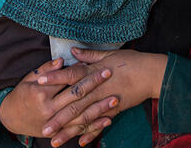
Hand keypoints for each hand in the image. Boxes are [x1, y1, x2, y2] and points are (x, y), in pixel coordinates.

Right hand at [0, 58, 117, 144]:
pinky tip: (108, 120)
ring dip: (99, 108)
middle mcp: (49, 109)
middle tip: (109, 74)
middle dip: (94, 84)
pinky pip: (79, 130)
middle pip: (76, 95)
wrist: (11, 118)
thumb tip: (62, 60)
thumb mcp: (29, 78)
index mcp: (41, 94)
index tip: (96, 64)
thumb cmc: (21, 95)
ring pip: (81, 115)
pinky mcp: (58, 132)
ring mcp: (54, 123)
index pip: (66, 80)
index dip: (83, 72)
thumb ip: (46, 69)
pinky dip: (94, 126)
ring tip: (115, 99)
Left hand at [38, 48, 167, 146]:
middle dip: (58, 116)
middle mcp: (98, 88)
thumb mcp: (109, 55)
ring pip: (84, 118)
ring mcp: (106, 101)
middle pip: (74, 103)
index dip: (54, 77)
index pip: (70, 74)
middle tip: (43, 127)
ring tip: (55, 141)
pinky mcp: (115, 110)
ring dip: (69, 130)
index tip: (38, 82)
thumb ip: (89, 56)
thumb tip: (73, 51)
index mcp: (94, 72)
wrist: (152, 73)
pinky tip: (81, 143)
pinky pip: (101, 123)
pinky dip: (91, 133)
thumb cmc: (131, 61)